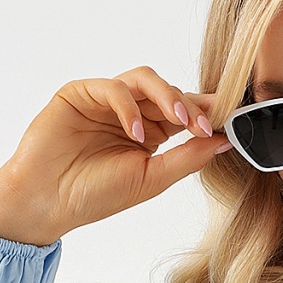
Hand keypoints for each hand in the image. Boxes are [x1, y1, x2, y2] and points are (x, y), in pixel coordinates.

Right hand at [0, 66, 233, 243]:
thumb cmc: (96, 195)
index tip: (233, 120)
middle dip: (193, 106)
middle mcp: (132, 113)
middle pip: (170, 92)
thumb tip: (226, 140)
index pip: (186, 113)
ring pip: (146, 80)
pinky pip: (114, 87)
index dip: (208, 113)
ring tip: (181, 122)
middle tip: (207, 124)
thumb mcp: (152, 179)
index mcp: (151, 134)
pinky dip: (129, 107)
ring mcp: (107, 101)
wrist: (48, 202)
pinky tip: (136, 133)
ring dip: (168, 97)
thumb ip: (187, 158)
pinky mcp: (82, 93)